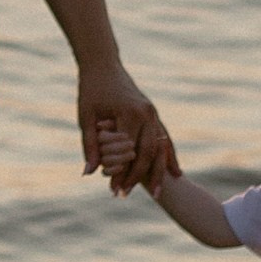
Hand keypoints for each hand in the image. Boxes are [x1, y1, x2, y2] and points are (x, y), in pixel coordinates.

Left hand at [81, 65, 175, 192]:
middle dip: (139, 178)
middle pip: (148, 154)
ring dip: (159, 172)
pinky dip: (170, 156)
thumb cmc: (91, 90)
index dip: (122, 174)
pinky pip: (166, 139)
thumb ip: (90, 145)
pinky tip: (175, 173)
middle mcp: (146, 114)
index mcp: (129, 114)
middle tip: (128, 196)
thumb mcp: (86, 117)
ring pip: (161, 148)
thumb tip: (89, 172)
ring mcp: (154, 113)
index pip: (128, 153)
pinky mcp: (155, 114)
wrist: (104, 65)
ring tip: (159, 195)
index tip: (114, 190)